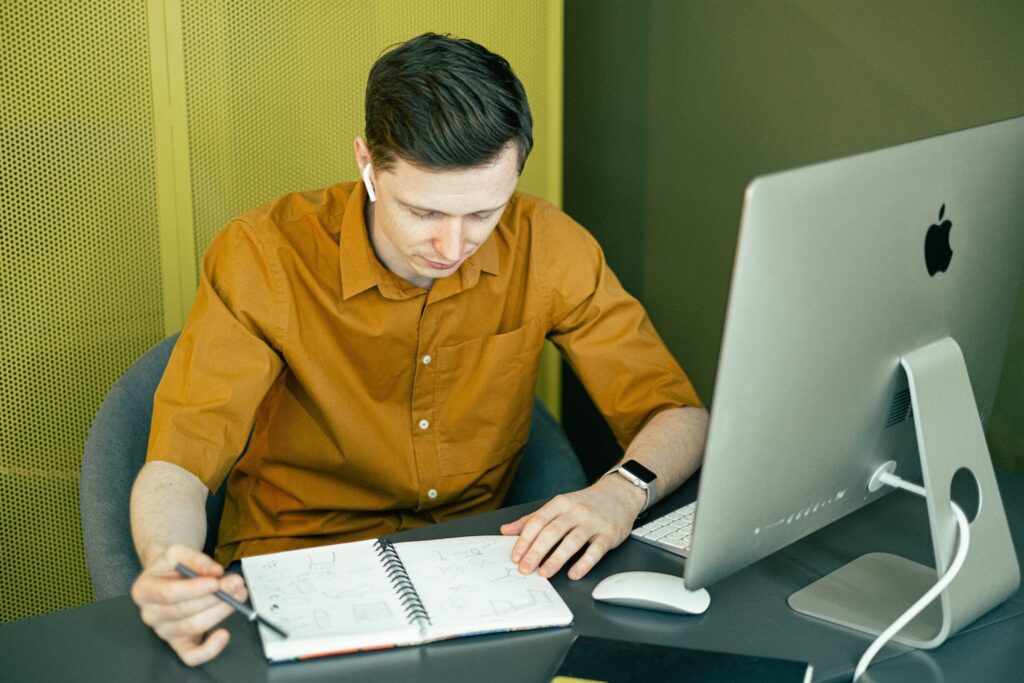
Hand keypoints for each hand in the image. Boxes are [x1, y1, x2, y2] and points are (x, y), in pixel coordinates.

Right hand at [130, 544, 246, 666]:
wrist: (169, 577)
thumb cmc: (173, 567)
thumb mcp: (179, 553)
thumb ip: (198, 560)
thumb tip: (216, 572)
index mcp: (144, 590)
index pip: (168, 593)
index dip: (195, 588)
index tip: (216, 581)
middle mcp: (150, 614)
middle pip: (184, 610)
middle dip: (215, 597)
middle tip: (236, 583)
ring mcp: (164, 631)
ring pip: (194, 626)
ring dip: (221, 611)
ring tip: (238, 594)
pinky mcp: (178, 644)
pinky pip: (191, 655)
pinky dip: (210, 649)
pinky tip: (224, 634)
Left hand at [499, 475, 645, 579]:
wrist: (620, 494)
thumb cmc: (585, 503)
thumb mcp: (558, 506)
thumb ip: (533, 519)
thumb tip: (507, 530)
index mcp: (560, 504)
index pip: (538, 521)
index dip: (524, 539)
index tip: (515, 556)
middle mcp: (576, 512)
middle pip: (552, 532)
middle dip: (536, 552)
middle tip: (524, 569)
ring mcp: (593, 523)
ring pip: (571, 541)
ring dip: (556, 559)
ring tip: (544, 573)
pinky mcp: (608, 535)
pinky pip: (595, 550)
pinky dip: (584, 563)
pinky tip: (573, 573)